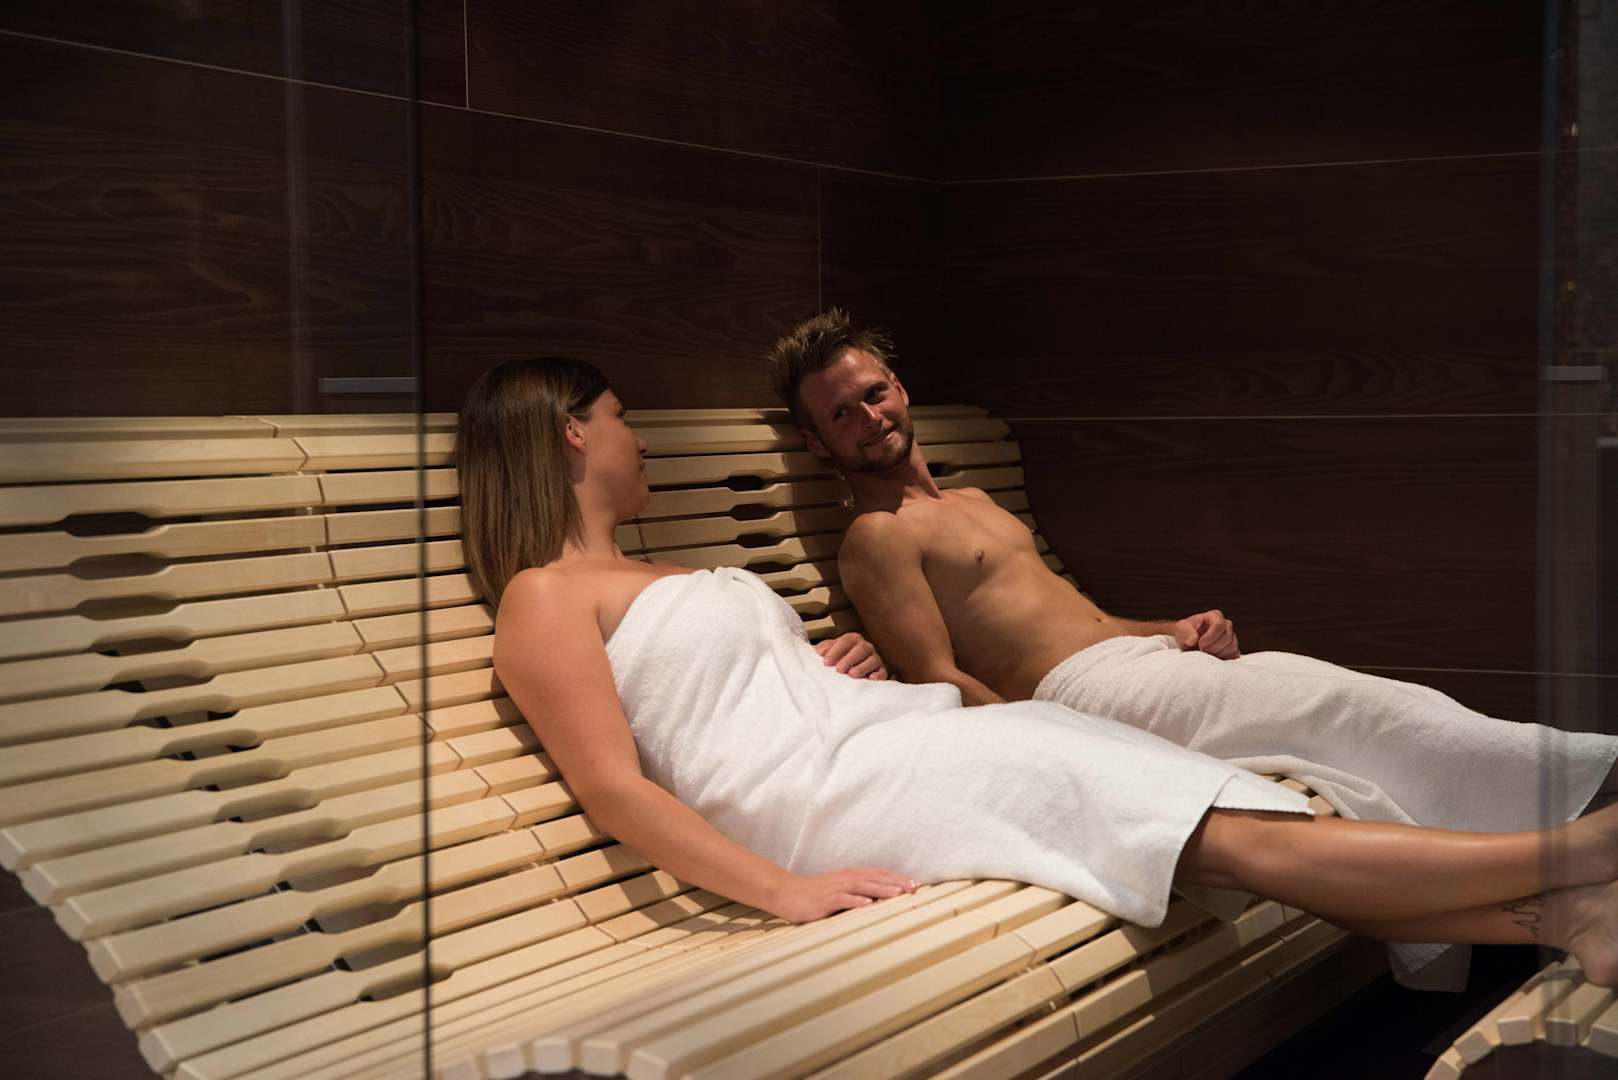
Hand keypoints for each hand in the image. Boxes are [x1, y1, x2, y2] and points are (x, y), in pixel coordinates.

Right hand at [769, 868, 918, 922]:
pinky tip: (868, 904)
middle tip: (915, 888)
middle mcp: (846, 879)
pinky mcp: (825, 900)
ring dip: (882, 889)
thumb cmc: (813, 894)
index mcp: (851, 876)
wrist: (785, 892)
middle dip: (896, 883)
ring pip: (863, 886)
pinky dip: (856, 901)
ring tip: (898, 894)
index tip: (915, 884)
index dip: (897, 878)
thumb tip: (878, 900)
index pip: (879, 874)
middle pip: (876, 878)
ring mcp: (835, 888)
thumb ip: (856, 892)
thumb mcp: (838, 890)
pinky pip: (843, 899)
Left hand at [816, 632, 887, 679]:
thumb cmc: (838, 659)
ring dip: (862, 667)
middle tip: (839, 669)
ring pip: (872, 660)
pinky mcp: (881, 670)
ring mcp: (875, 658)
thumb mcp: (830, 650)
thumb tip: (821, 652)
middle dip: (849, 659)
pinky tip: (871, 679)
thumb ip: (825, 648)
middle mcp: (865, 647)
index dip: (836, 651)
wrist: (849, 670)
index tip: (826, 662)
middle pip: (860, 650)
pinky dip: (878, 675)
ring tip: (852, 674)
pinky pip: (882, 672)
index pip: (845, 642)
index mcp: (852, 639)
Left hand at [1173, 610, 1239, 658]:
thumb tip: (1193, 640)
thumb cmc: (1185, 634)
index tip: (1200, 644)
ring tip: (1206, 654)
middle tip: (1201, 651)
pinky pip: (1234, 655)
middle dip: (1213, 647)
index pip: (1220, 625)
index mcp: (1215, 616)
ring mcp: (1232, 637)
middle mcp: (1226, 625)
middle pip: (1227, 637)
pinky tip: (1213, 658)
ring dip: (1218, 654)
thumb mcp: (1181, 629)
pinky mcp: (1234, 649)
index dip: (1210, 637)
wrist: (1188, 645)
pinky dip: (1224, 659)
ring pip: (1232, 646)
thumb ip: (1186, 632)